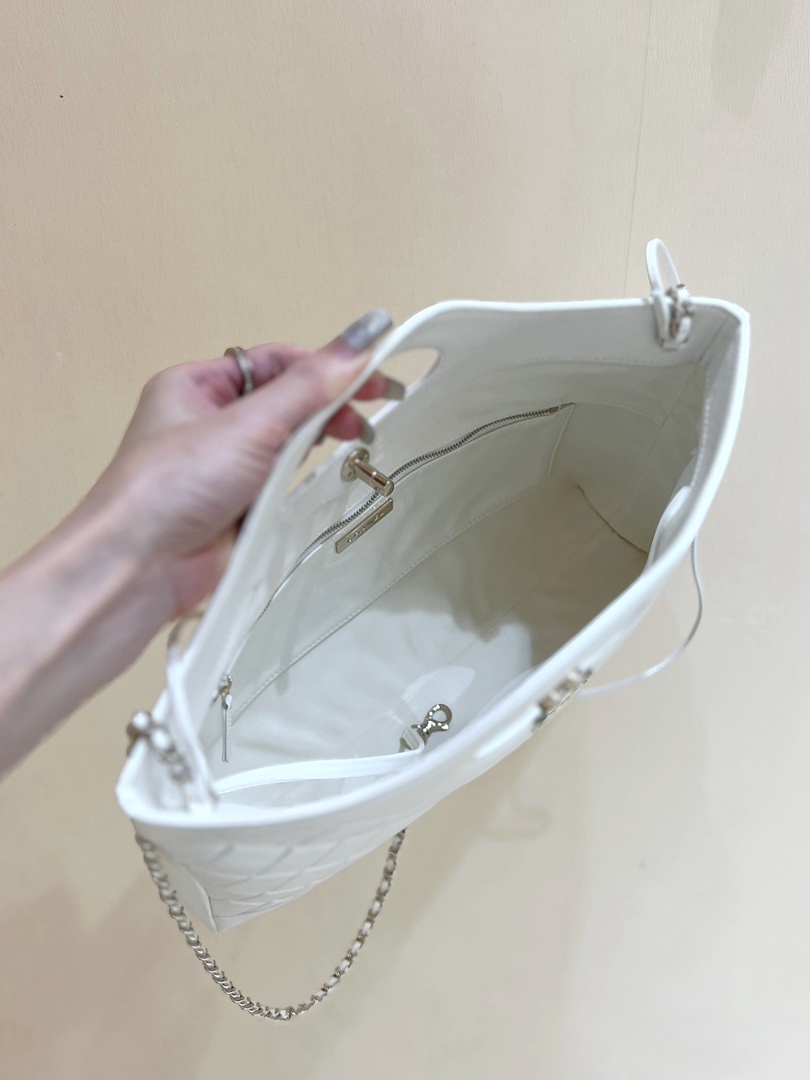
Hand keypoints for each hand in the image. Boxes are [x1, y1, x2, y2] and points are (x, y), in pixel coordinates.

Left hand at [89, 310, 394, 617]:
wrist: (139, 568)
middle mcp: (205, 423)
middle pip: (283, 402)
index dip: (325, 367)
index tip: (374, 376)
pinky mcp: (233, 508)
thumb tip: (365, 335)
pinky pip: (278, 484)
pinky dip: (300, 480)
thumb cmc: (173, 486)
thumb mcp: (250, 423)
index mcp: (194, 386)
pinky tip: (321, 478)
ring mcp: (220, 468)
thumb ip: (311, 384)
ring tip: (354, 444)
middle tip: (368, 419)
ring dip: (315, 442)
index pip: (275, 363)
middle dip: (326, 406)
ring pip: (283, 444)